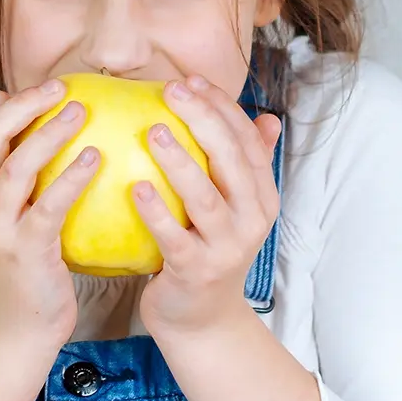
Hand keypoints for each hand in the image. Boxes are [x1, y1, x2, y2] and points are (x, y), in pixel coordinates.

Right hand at [0, 80, 99, 346]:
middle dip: (22, 103)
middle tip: (61, 87)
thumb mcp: (2, 220)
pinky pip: (48, 205)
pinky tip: (96, 158)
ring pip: (14, 166)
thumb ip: (12, 181)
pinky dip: (72, 176)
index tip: (23, 90)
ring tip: (81, 111)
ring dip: (49, 132)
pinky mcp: (24, 251)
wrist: (16, 330)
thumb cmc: (21, 268)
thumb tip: (49, 131)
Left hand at [135, 74, 282, 335]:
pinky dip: (157, 212)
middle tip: (171, 90)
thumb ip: (246, 166)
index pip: (249, 141)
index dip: (223, 107)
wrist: (202, 321)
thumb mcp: (234, 210)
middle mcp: (252, 219)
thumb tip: (266, 117)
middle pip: (232, 160)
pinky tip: (135, 187)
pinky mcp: (197, 271)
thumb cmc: (208, 252)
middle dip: (204, 120)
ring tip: (154, 132)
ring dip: (180, 162)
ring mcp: (227, 247)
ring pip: (206, 197)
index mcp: (261, 197)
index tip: (191, 79)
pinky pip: (175, 237)